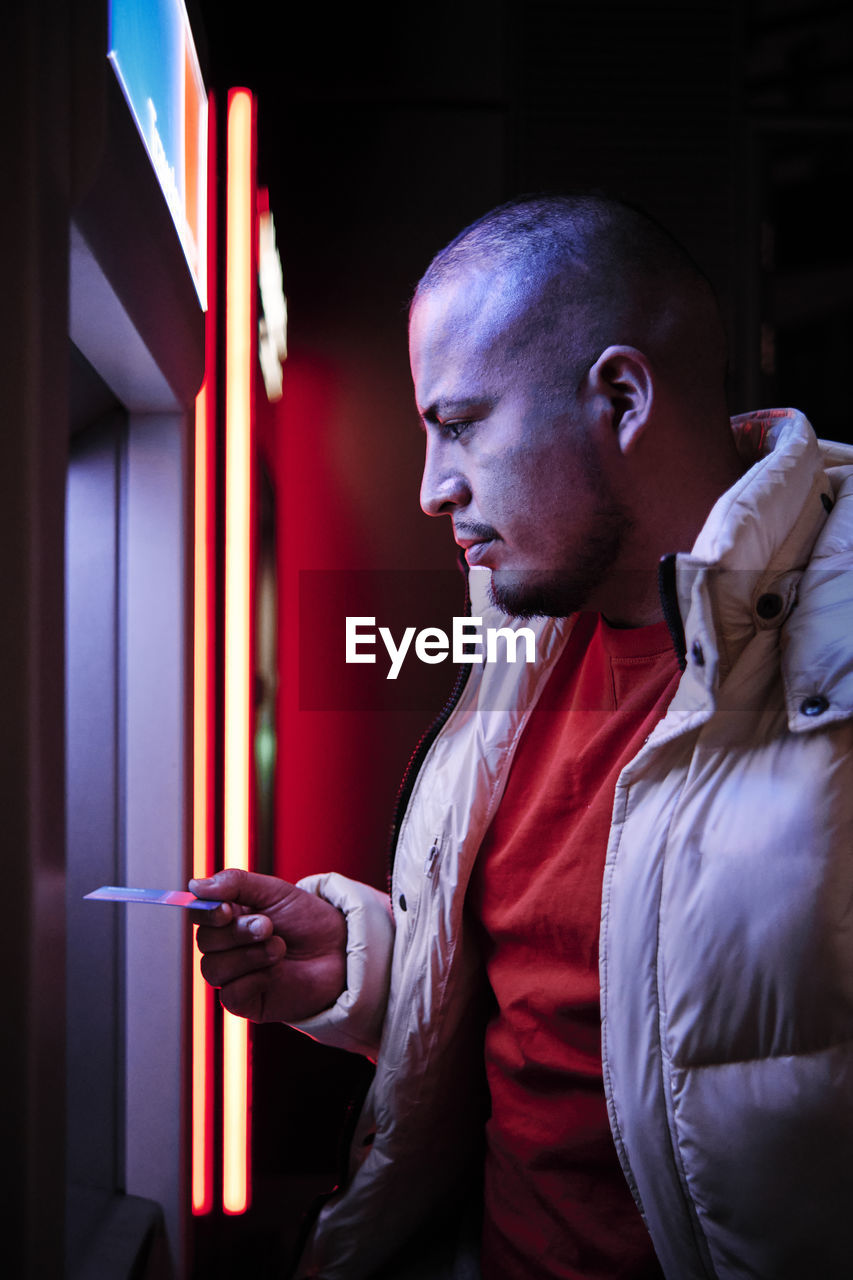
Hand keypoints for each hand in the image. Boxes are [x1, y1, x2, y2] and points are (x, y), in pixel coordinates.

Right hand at [189, 869, 346, 1022]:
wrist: (340, 951)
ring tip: (279, 947)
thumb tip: (195, 885)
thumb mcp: (274, 891)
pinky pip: (230, 995)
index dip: (206, 912)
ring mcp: (235, 975)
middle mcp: (227, 946)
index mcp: (229, 916)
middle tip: (269, 926)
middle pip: (205, 941)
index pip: (199, 913)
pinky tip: (276, 972)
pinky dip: (253, 980)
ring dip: (248, 956)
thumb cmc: (308, 920)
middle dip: (237, 932)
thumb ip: (235, 884)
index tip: (227, 910)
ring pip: (213, 969)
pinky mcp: (246, 1001)